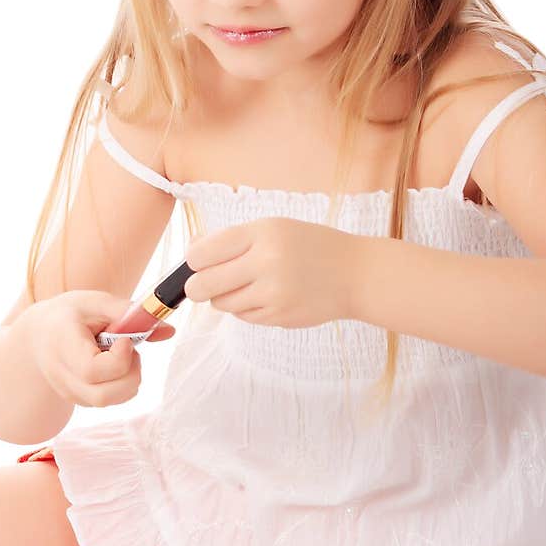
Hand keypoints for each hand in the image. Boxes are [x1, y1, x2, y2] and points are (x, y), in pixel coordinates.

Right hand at [21, 290, 174, 408]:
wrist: (38, 335)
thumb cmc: (69, 314)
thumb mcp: (95, 302)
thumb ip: (130, 313)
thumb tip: (169, 330)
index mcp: (61, 346)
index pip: (91, 370)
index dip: (118, 359)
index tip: (126, 339)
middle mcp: (62, 376)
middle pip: (102, 396)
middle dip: (130, 374)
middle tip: (129, 348)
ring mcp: (69, 392)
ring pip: (109, 402)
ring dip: (129, 378)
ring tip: (122, 354)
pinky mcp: (79, 400)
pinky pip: (110, 401)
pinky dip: (123, 384)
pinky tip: (114, 363)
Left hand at [183, 217, 359, 328]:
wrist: (355, 274)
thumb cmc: (310, 246)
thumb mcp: (274, 229)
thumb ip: (232, 239)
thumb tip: (190, 253)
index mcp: (261, 233)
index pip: (202, 253)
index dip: (193, 260)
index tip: (198, 262)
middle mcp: (266, 262)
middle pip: (202, 285)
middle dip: (196, 286)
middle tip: (203, 284)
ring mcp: (272, 293)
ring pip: (221, 303)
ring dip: (224, 296)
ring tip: (246, 285)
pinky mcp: (278, 317)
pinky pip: (243, 316)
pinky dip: (247, 307)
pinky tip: (267, 295)